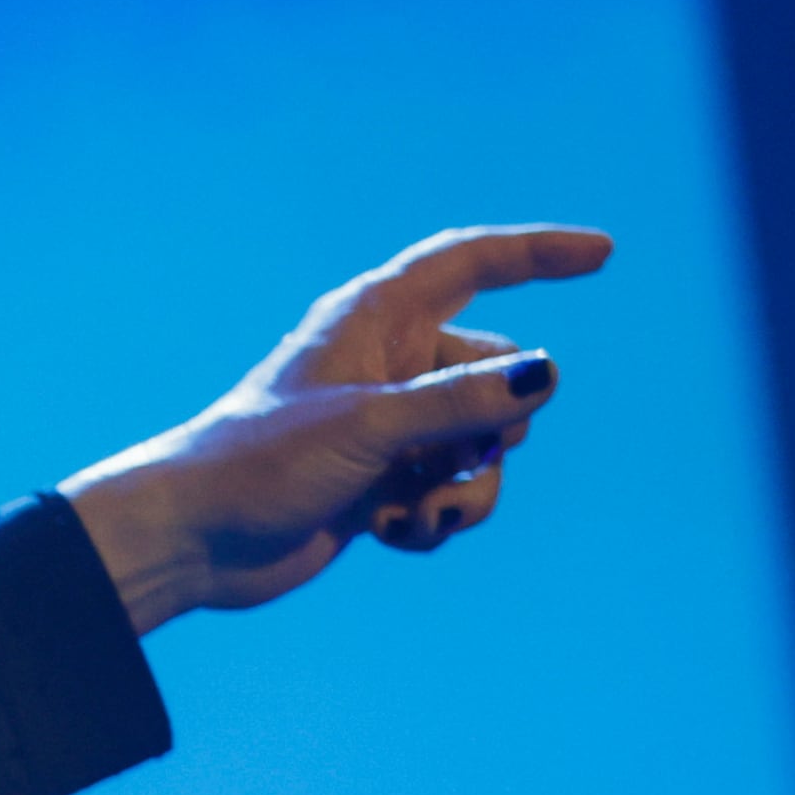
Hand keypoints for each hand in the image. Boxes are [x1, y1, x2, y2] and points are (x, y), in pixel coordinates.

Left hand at [57, 225, 612, 631]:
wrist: (191, 541)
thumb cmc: (259, 464)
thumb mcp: (371, 425)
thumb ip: (462, 402)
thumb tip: (544, 375)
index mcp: (374, 318)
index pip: (472, 263)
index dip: (538, 253)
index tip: (602, 255)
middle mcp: (387, 363)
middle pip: (499, 372)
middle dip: (497, 425)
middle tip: (449, 458)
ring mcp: (388, 425)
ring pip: (484, 442)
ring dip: (468, 484)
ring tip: (415, 509)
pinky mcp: (382, 481)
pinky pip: (454, 489)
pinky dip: (440, 514)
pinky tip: (394, 533)